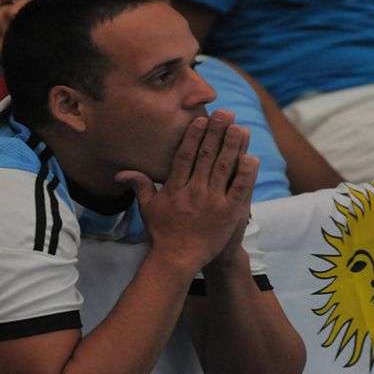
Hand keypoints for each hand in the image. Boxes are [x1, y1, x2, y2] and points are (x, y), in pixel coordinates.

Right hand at [116, 111, 257, 273]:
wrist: (177, 260)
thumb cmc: (162, 234)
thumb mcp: (148, 208)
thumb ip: (139, 186)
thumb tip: (121, 173)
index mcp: (175, 187)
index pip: (185, 155)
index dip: (194, 136)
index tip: (201, 119)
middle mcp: (193, 191)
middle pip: (207, 156)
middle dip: (216, 132)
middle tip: (225, 114)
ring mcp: (212, 201)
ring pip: (224, 168)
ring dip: (233, 146)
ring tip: (240, 128)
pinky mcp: (228, 213)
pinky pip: (239, 189)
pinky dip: (246, 173)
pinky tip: (252, 157)